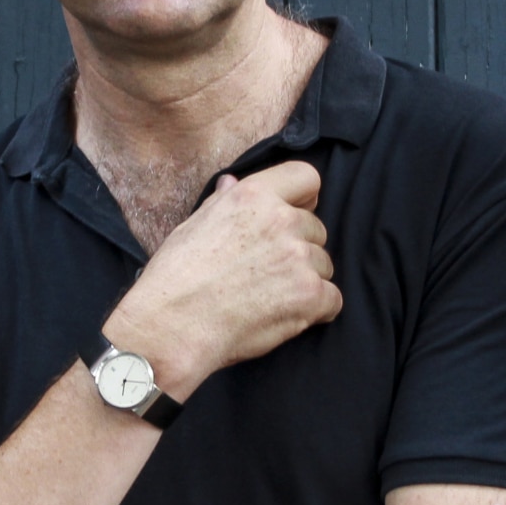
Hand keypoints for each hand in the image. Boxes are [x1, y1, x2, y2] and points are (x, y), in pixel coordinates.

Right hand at [106, 162, 342, 396]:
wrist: (173, 326)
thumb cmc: (175, 278)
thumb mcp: (193, 225)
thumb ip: (223, 202)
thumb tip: (232, 183)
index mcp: (253, 196)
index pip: (307, 178)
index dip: (303, 199)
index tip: (294, 215)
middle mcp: (282, 220)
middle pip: (316, 228)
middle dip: (299, 247)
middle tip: (268, 271)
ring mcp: (299, 257)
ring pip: (324, 265)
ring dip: (306, 280)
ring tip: (270, 297)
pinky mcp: (310, 295)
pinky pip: (332, 299)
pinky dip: (316, 310)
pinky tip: (287, 316)